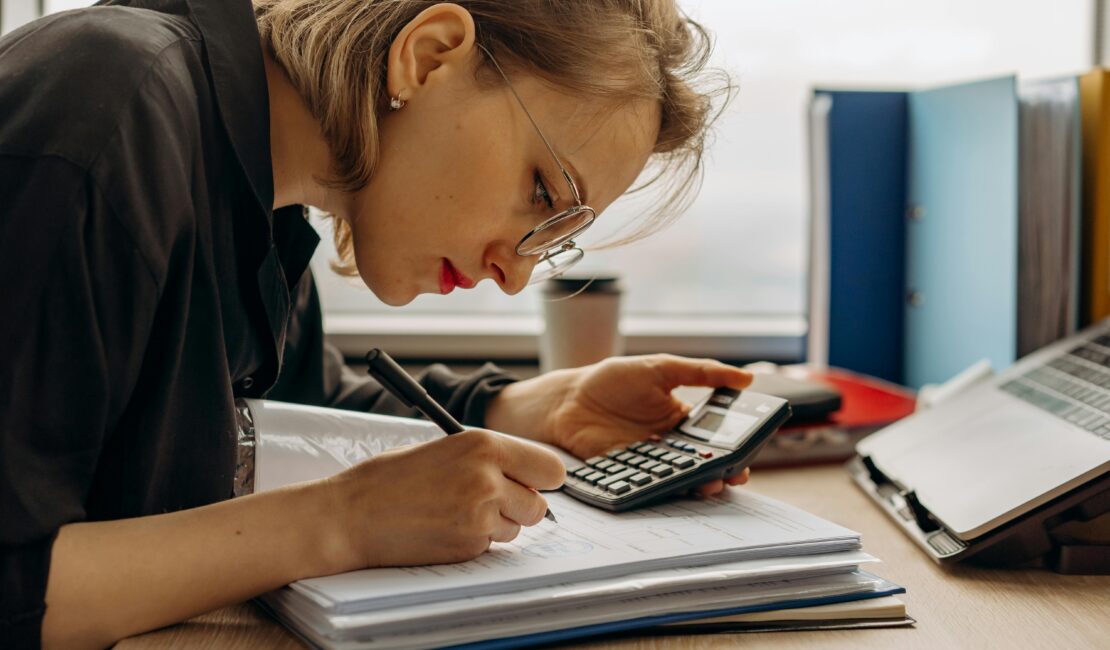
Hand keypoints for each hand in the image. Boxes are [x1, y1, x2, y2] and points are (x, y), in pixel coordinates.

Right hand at [322, 430, 564, 569]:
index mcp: (484, 445)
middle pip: (539, 505)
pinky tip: (444, 528)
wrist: (351, 515)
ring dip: (498, 525)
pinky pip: (490, 546)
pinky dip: (475, 541)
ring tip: (457, 512)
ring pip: (517, 529)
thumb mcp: (445, 448)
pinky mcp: (467, 546)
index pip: (551, 468)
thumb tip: (524, 474)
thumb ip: (488, 458)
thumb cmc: (390, 478)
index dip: (543, 479)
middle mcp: (488, 479)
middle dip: (522, 506)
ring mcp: (479, 516)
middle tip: (493, 501)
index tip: (533, 482)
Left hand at [549, 354, 752, 496]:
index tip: (748, 452)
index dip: (734, 446)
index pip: (716, 437)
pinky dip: (666, 488)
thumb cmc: (613, 380)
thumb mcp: (661, 368)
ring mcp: (650, 461)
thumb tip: (746, 377)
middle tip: (736, 474)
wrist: (568, 399)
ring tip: (712, 483)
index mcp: (681, 419)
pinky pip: (652, 485)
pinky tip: (676, 486)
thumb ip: (701, 372)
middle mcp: (669, 444)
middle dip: (723, 470)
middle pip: (703, 462)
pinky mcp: (629, 474)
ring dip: (699, 483)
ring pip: (681, 478)